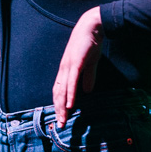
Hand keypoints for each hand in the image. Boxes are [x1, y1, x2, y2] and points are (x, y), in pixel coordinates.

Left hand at [53, 6, 103, 127]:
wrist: (92, 27)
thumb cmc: (90, 44)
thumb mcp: (90, 65)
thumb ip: (88, 78)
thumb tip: (87, 91)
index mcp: (66, 70)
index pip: (60, 91)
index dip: (59, 104)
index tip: (62, 117)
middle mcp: (64, 70)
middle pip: (58, 93)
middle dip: (58, 110)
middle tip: (60, 124)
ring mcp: (68, 66)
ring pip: (62, 90)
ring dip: (62, 106)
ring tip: (63, 119)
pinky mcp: (75, 63)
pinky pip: (72, 82)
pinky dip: (70, 94)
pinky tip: (70, 105)